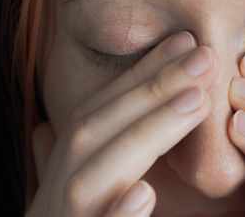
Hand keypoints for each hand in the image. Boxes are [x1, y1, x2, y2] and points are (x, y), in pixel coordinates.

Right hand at [27, 31, 218, 216]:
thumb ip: (64, 168)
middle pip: (99, 131)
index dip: (139, 75)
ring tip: (194, 101)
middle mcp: (55, 196)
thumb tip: (42, 131)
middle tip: (202, 54)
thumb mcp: (70, 201)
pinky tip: (143, 195)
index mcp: (61, 178)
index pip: (100, 113)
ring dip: (144, 134)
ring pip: (96, 176)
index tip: (183, 43)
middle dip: (150, 89)